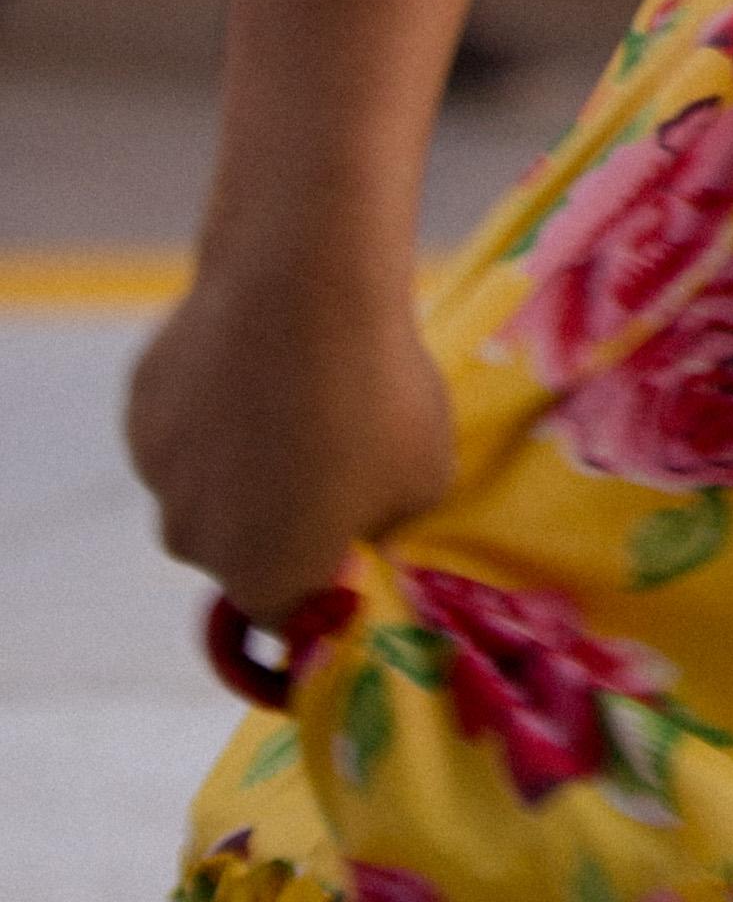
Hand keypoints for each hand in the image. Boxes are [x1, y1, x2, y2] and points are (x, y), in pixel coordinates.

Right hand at [125, 257, 451, 621]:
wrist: (303, 287)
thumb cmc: (377, 397)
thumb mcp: (424, 481)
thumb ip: (388, 527)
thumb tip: (368, 530)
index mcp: (263, 579)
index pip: (290, 614)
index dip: (325, 581)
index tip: (354, 537)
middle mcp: (192, 542)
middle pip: (239, 550)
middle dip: (279, 520)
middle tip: (334, 456)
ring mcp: (157, 472)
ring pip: (205, 485)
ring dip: (241, 461)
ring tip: (300, 394)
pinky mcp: (140, 407)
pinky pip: (184, 425)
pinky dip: (214, 406)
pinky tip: (258, 359)